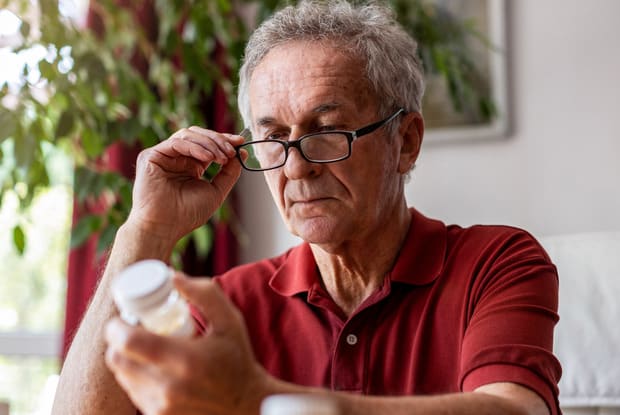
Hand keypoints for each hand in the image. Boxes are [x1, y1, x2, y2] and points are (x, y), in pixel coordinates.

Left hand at [104, 273, 272, 414]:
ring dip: (127, 358)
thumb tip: (172, 277)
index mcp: (185, 360)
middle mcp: (168, 388)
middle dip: (118, 341)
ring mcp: (161, 408)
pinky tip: (156, 369)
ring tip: (147, 348)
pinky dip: (137, 377)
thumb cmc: (237, 357)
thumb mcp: (230, 320)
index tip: (125, 317)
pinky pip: (133, 392)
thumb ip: (204, 294)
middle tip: (134, 329)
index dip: (116, 326)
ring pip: (122, 376)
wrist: (246, 404)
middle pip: (117, 359)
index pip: (127, 342)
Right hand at [127, 127, 244, 241]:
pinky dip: (195, 147)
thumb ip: (229, 172)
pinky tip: (208, 158)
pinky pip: (176, 143)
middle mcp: (176, 158)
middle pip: (198, 135)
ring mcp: (163, 156)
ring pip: (188, 135)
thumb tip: (241, 152)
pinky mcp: (150, 156)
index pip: (207, 144)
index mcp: (190, 166)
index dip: (224, 140)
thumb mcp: (216, 191)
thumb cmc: (187, 215)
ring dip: (209, 143)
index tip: (240, 142)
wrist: (165, 227)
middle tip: (232, 150)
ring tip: (221, 157)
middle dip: (218, 140)